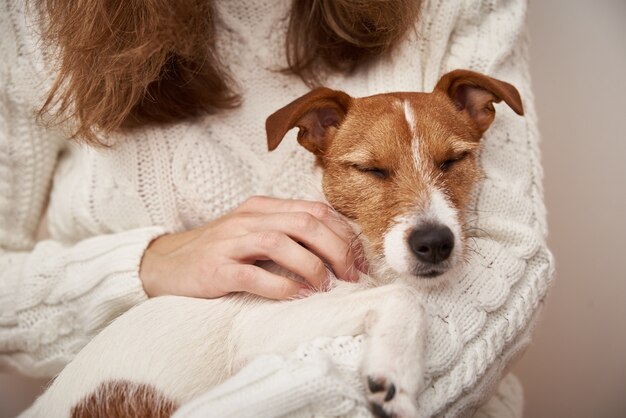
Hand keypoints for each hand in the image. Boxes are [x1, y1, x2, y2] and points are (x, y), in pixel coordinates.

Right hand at [139, 196, 365, 299]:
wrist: (165, 263)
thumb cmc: (218, 252)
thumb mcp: (254, 232)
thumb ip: (288, 234)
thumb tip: (335, 252)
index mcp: (263, 207)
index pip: (315, 210)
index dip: (344, 234)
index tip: (360, 261)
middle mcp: (249, 218)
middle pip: (305, 223)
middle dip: (337, 250)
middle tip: (350, 277)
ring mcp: (230, 242)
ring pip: (281, 243)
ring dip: (312, 267)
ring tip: (326, 287)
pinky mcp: (215, 269)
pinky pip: (252, 274)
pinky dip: (280, 286)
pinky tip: (296, 297)